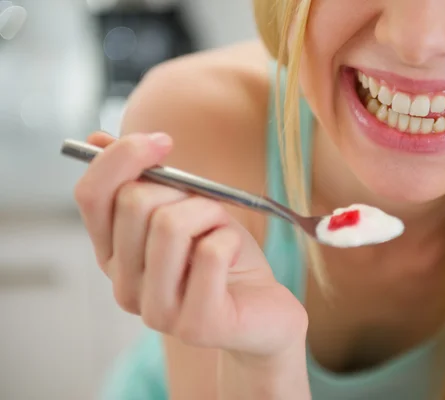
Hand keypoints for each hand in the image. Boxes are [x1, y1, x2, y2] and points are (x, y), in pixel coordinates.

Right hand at [74, 131, 307, 358]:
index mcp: (114, 254)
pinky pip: (210, 253)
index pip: (91, 195)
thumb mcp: (186, 209)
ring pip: (169, 225)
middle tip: (207, 209)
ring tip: (221, 234)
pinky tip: (234, 257)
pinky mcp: (195, 324)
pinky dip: (231, 239)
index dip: (121, 157)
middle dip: (182, 190)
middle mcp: (124, 286)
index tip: (163, 141)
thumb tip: (97, 138)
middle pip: (133, 202)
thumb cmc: (224, 257)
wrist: (264, 309)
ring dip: (210, 213)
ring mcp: (156, 311)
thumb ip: (145, 181)